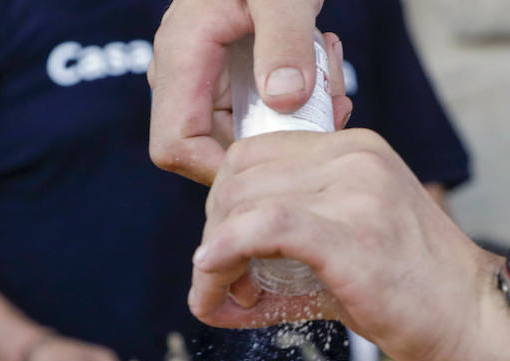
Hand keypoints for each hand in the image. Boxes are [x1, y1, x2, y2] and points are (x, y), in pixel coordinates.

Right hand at [148, 0, 352, 185]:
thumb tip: (285, 102)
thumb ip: (284, 39)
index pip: (176, 146)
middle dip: (278, 143)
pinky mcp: (231, 78)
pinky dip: (299, 103)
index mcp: (182, 56)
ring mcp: (207, 79)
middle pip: (217, 149)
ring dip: (296, 121)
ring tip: (332, 76)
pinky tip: (326, 72)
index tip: (282, 163)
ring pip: (246, 134)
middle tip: (333, 107)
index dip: (220, 171)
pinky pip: (262, 113)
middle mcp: (186, 75)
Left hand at [192, 130, 509, 360]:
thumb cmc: (422, 296)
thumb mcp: (350, 249)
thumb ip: (289, 249)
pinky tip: (217, 292)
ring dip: (213, 256)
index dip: (224, 206)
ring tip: (225, 301)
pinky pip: (262, 229)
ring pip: (241, 201)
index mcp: (355, 150)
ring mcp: (356, 191)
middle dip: (214, 231)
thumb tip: (215, 279)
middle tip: (224, 287)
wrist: (483, 324)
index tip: (226, 256)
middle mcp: (354, 157)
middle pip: (238, 174)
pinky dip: (224, 258)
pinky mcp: (352, 235)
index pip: (253, 154)